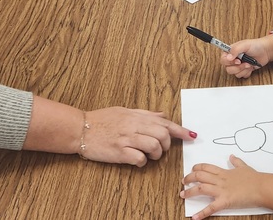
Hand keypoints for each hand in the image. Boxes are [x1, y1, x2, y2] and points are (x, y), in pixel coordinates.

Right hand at [81, 107, 195, 166]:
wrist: (80, 129)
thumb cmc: (101, 120)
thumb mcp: (124, 111)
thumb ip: (144, 114)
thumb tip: (162, 114)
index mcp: (136, 116)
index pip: (164, 122)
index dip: (180, 130)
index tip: (192, 136)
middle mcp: (133, 125)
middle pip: (162, 134)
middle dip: (167, 145)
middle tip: (161, 149)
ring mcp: (126, 138)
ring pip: (154, 146)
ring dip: (156, 154)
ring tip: (149, 155)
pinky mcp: (119, 152)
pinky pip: (140, 158)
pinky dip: (143, 162)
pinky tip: (137, 160)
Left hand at [181, 155, 259, 219]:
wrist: (262, 187)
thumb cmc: (255, 178)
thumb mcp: (244, 167)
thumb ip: (236, 161)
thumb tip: (232, 156)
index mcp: (224, 172)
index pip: (206, 167)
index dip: (196, 168)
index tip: (192, 170)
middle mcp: (220, 180)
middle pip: (199, 176)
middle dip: (189, 178)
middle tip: (183, 182)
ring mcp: (222, 190)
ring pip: (201, 188)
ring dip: (190, 192)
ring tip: (182, 195)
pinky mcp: (225, 201)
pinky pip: (211, 207)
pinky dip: (202, 213)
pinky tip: (194, 218)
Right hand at [222, 35, 272, 78]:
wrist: (265, 51)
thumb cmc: (255, 46)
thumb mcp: (245, 45)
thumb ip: (235, 50)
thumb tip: (228, 57)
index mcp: (230, 52)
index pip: (223, 60)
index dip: (229, 62)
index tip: (237, 60)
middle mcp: (232, 59)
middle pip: (228, 69)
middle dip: (238, 67)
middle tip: (245, 62)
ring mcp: (237, 66)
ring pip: (235, 74)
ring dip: (243, 70)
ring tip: (249, 64)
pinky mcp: (243, 70)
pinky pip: (241, 76)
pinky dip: (247, 72)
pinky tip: (250, 67)